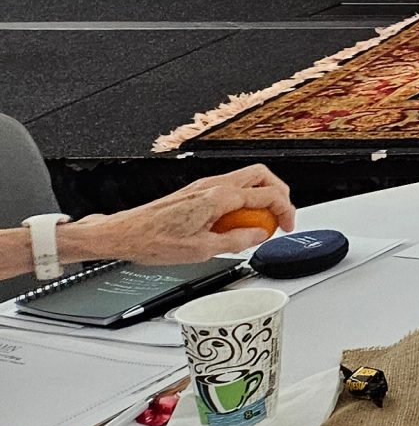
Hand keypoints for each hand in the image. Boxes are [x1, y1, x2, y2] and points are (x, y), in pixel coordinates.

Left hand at [71, 165, 296, 265]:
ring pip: (246, 178)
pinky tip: (237, 221)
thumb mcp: (201, 250)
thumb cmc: (153, 240)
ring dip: (261, 195)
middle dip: (279, 192)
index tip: (287, 226)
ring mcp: (204, 185)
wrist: (124, 233)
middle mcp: (212, 185)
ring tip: (261, 221)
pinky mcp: (196, 191)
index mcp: (218, 197)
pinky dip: (244, 199)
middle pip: (261, 175)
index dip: (285, 210)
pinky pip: (231, 187)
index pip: (267, 195)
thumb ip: (236, 240)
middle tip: (282, 215)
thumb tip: (258, 235)